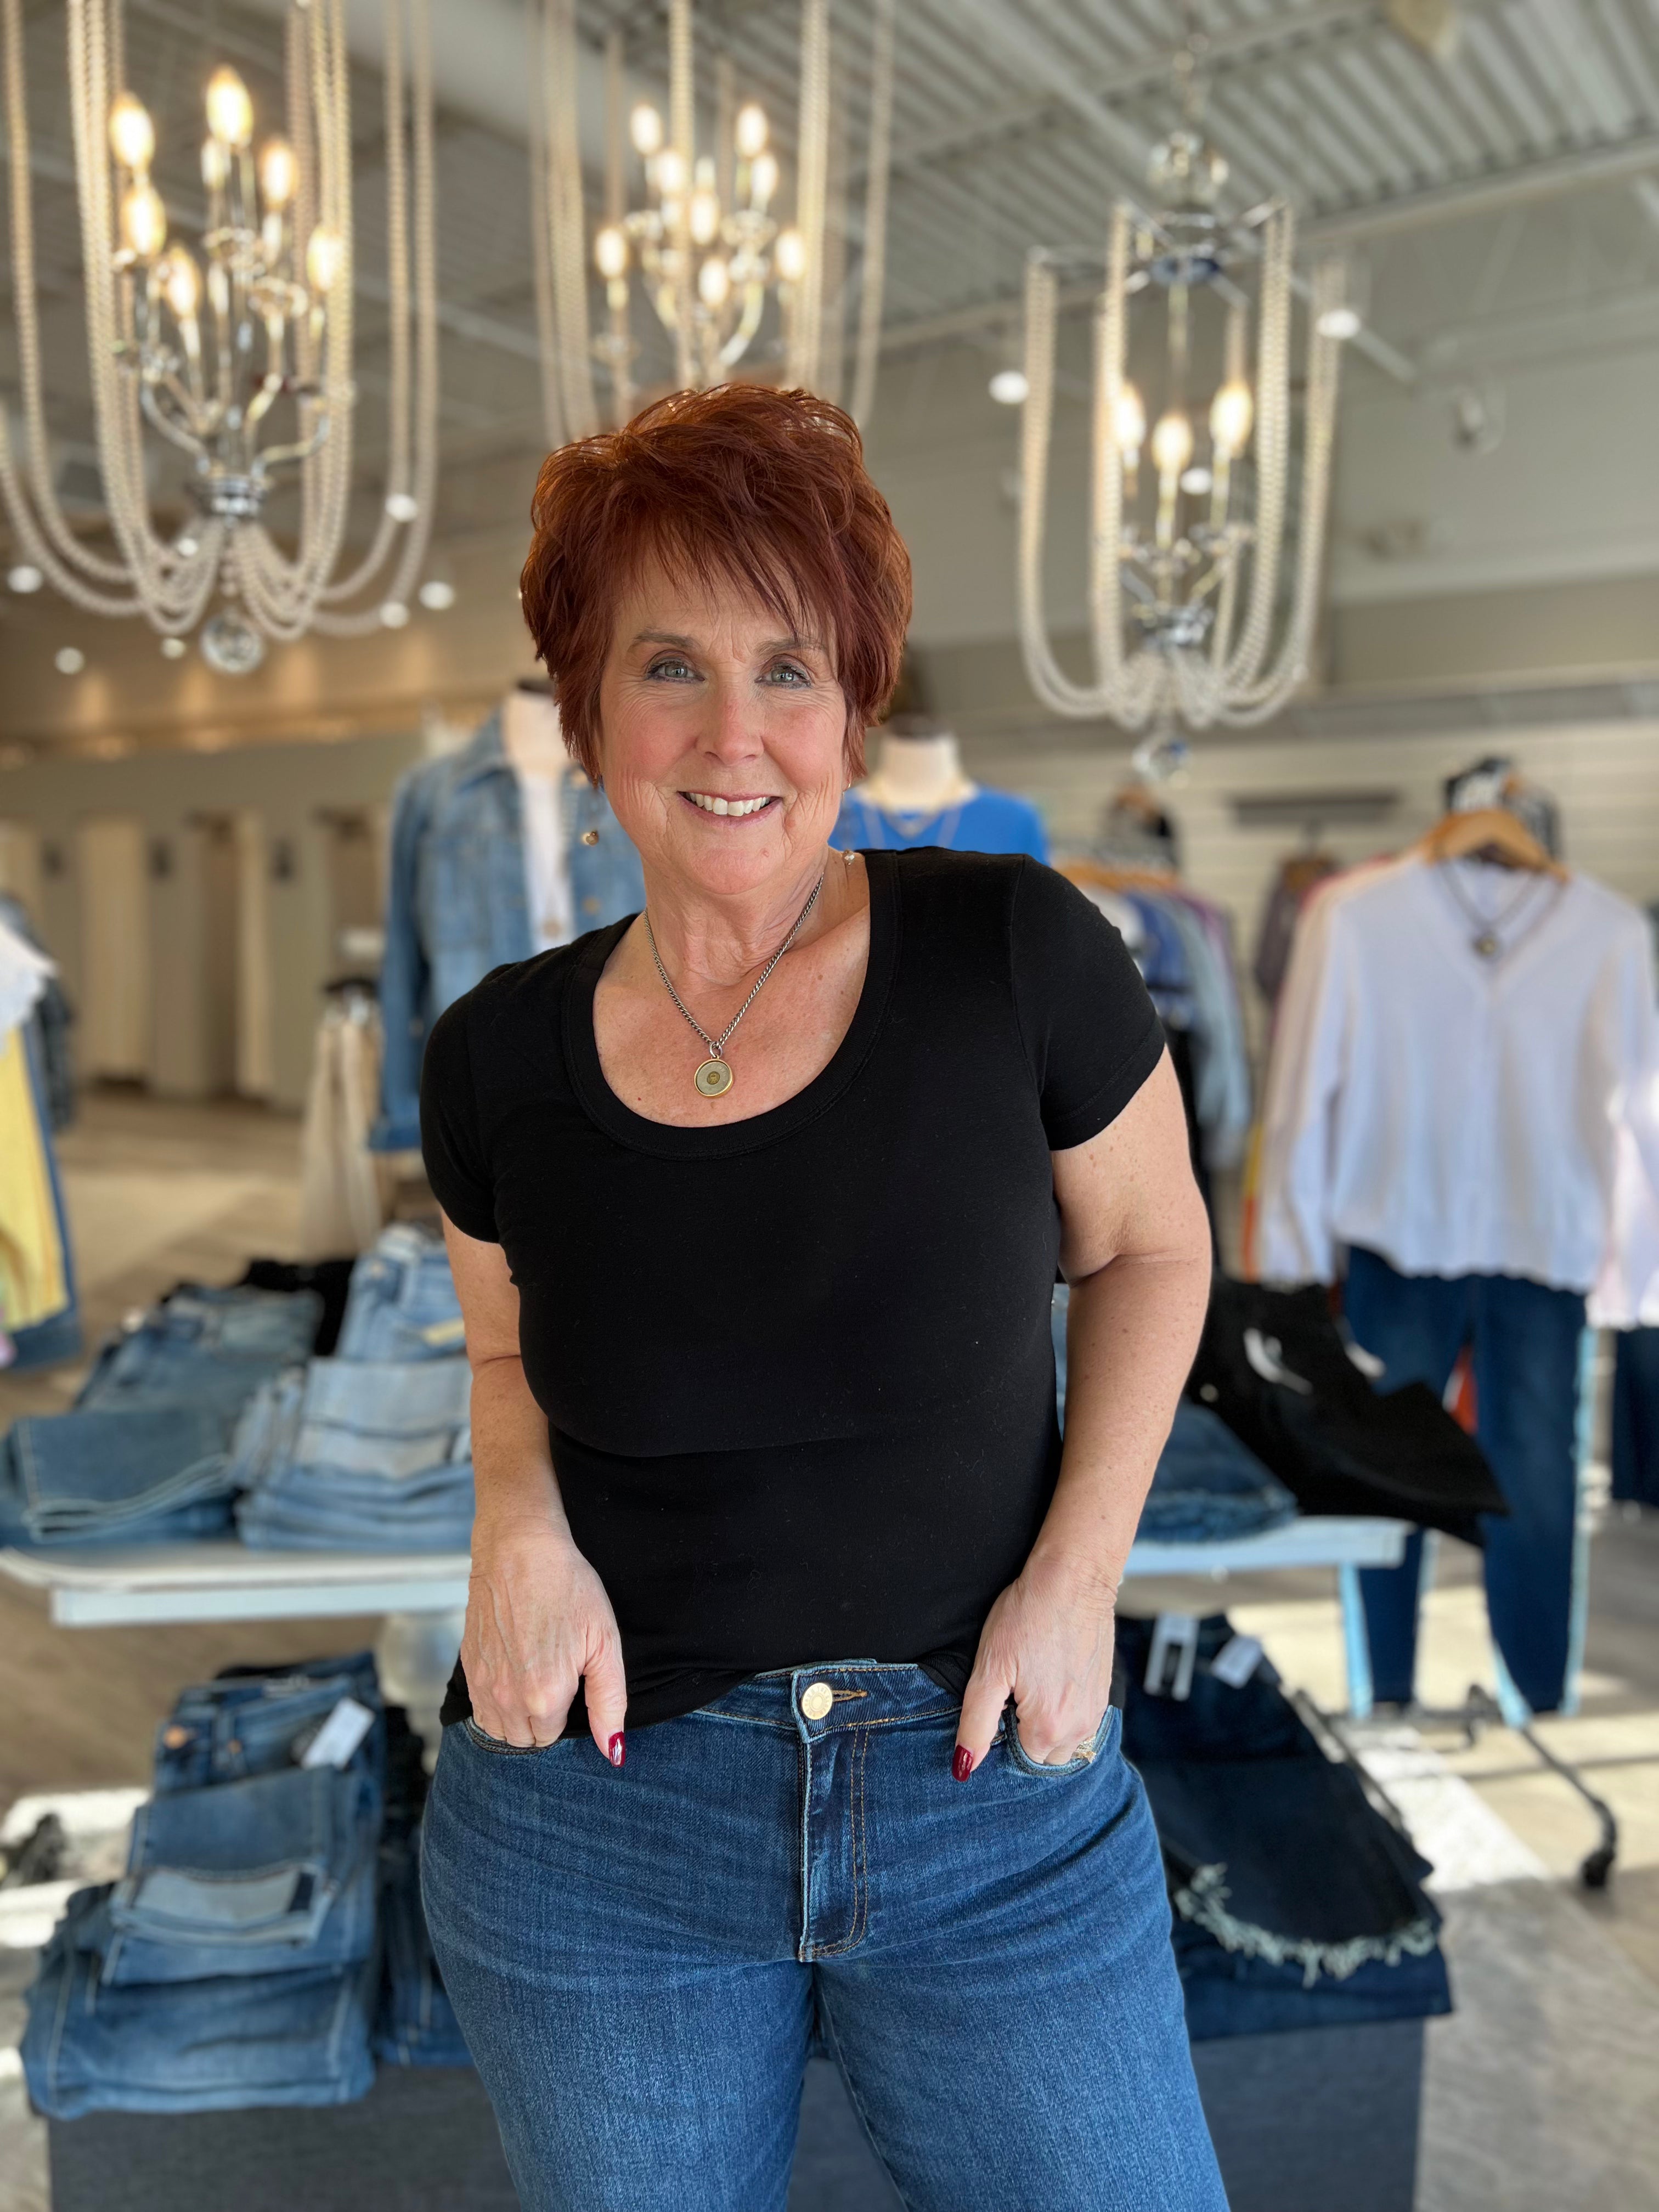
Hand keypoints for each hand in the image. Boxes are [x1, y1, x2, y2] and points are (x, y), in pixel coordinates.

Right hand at [462, 1511, 627, 1764]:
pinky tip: (512, 1671)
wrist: (519, 1549)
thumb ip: (609, 1703)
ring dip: (517, 1716)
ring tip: (534, 1677)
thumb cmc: (568, 1589)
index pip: (553, 1737)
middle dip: (542, 1720)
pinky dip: (495, 1702)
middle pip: (525, 1739)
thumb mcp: (604, 1643)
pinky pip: (479, 1709)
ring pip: (499, 1729)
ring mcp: (482, 1683)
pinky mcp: (467, 1666)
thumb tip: (613, 1752)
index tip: (571, 1681)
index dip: (566, 1712)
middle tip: (555, 1678)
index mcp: (545, 1696)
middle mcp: (507, 1697)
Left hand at [954, 1556, 1116, 1777]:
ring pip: (1065, 1741)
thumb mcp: (991, 1667)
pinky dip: (1064, 1712)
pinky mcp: (1104, 1691)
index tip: (996, 1705)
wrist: (1074, 1577)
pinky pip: (1081, 1721)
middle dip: (1025, 1737)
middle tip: (1011, 1693)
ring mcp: (1097, 1710)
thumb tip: (964, 1766)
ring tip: (1030, 1684)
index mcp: (1048, 1727)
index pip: (1018, 1761)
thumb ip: (977, 1722)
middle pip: (1043, 1756)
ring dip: (1046, 1726)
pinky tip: (1049, 1678)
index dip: (1001, 1736)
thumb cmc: (1028, 1615)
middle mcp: (1080, 1728)